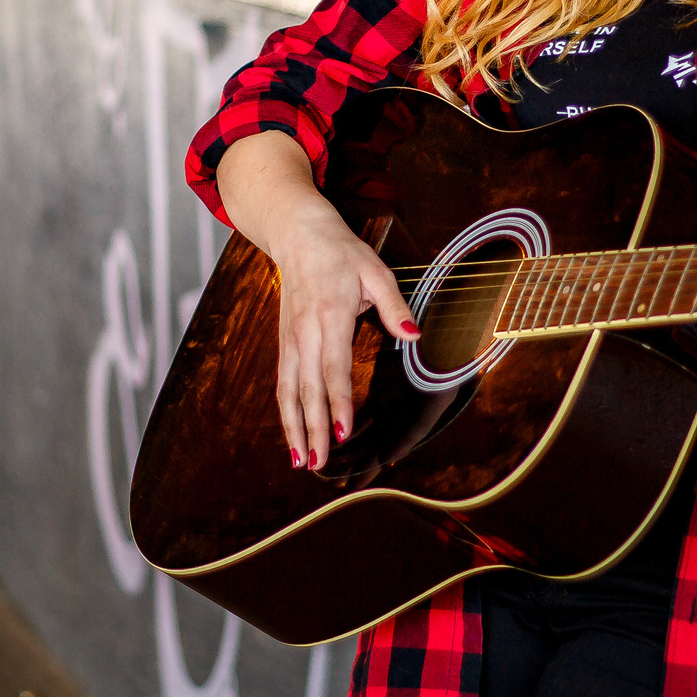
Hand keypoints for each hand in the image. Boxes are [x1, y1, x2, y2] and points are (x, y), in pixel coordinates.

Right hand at [266, 196, 417, 471]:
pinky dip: (286, 410)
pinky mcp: (284, 341)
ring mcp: (290, 338)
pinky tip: (292, 434)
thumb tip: (413, 335)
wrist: (297, 234)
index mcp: (330, 315)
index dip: (337, 401)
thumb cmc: (340, 252)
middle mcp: (305, 331)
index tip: (342, 431)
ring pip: (289, 390)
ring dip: (294, 427)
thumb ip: (393, 305)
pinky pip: (283, 382)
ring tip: (301, 460)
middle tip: (320, 461)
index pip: (334, 367)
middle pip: (309, 388)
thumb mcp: (375, 270)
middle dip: (313, 427)